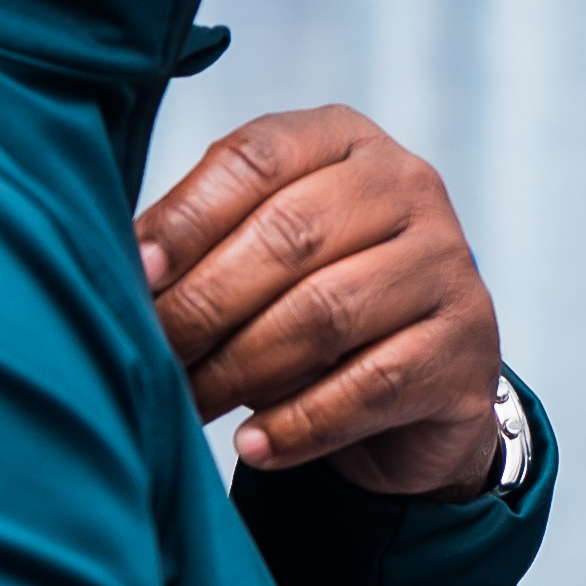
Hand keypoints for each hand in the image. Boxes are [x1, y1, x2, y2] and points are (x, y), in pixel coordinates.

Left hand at [135, 108, 509, 495]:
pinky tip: (253, 444)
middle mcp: (408, 187)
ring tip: (192, 402)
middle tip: (154, 353)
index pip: (258, 157)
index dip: (188, 216)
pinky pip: (370, 387)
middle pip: (290, 236)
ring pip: (326, 314)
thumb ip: (202, 241)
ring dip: (241, 368)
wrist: (415, 386)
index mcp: (345, 141)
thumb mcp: (259, 250)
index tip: (135, 273)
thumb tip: (121, 267)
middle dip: (204, 303)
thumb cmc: (310, 302)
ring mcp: (447, 266)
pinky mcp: (464, 350)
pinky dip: (299, 423)